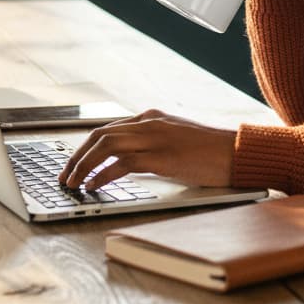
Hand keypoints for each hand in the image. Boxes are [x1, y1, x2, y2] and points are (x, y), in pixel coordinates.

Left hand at [59, 109, 236, 189]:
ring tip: (72, 183)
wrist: (238, 151)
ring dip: (84, 165)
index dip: (87, 147)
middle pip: (101, 134)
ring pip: (106, 145)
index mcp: (153, 117)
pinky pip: (122, 164)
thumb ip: (154, 143)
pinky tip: (93, 186)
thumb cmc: (212, 150)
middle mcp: (151, 122)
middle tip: (65, 175)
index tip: (74, 163)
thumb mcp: (178, 140)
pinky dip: (102, 175)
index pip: (109, 128)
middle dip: (77, 156)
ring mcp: (156, 138)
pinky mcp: (163, 156)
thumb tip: (129, 161)